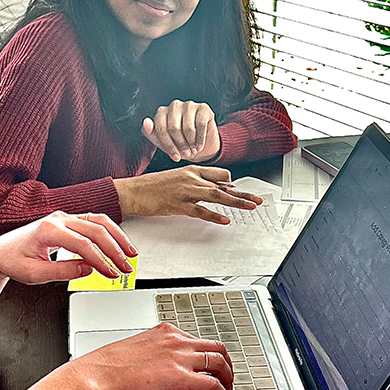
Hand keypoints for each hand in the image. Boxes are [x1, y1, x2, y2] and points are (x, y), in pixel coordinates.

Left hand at [0, 212, 136, 284]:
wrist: (0, 251)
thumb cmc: (14, 260)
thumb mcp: (34, 274)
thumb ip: (62, 272)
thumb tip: (88, 269)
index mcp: (48, 230)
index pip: (83, 244)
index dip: (101, 260)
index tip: (111, 273)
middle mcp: (58, 219)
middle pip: (96, 230)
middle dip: (115, 250)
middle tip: (126, 268)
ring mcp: (64, 217)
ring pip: (99, 222)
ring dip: (118, 237)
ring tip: (131, 253)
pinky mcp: (69, 221)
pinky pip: (94, 222)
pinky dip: (110, 233)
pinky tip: (118, 244)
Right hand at [66, 322, 233, 389]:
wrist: (95, 376)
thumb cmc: (106, 368)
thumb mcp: (136, 350)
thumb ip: (154, 354)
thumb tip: (161, 368)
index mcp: (164, 332)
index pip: (197, 340)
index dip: (209, 354)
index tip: (211, 364)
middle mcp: (176, 340)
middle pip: (216, 348)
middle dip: (226, 363)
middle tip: (228, 377)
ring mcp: (180, 357)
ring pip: (220, 363)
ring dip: (228, 378)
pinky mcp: (180, 377)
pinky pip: (213, 384)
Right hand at [115, 166, 262, 222]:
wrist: (131, 191)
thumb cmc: (151, 186)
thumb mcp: (176, 178)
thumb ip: (195, 182)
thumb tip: (214, 189)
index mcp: (191, 170)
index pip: (219, 174)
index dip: (231, 184)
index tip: (239, 191)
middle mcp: (191, 179)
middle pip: (223, 186)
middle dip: (243, 194)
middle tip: (257, 200)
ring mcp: (185, 192)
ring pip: (216, 196)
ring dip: (236, 202)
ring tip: (250, 207)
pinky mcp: (178, 205)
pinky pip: (200, 211)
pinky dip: (214, 216)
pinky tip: (225, 220)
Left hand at [143, 101, 221, 162]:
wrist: (199, 145)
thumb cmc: (178, 143)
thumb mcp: (162, 142)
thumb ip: (150, 133)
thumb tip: (146, 122)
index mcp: (162, 112)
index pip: (161, 129)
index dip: (168, 145)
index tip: (175, 157)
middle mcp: (174, 105)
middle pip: (174, 128)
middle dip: (180, 145)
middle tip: (186, 154)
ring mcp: (189, 105)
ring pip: (188, 127)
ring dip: (191, 143)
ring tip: (193, 150)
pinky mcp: (203, 108)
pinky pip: (200, 124)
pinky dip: (200, 139)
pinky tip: (199, 146)